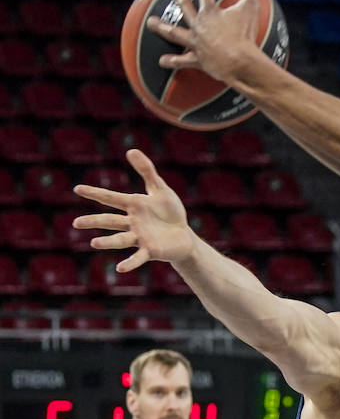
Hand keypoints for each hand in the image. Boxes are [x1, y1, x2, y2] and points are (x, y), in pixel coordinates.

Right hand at [73, 149, 195, 271]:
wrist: (184, 235)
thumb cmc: (170, 213)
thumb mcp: (160, 189)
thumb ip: (147, 171)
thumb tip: (131, 150)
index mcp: (133, 206)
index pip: (111, 198)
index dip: (95, 193)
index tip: (77, 188)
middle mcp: (132, 222)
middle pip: (110, 221)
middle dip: (94, 221)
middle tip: (76, 223)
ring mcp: (140, 237)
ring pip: (121, 239)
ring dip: (108, 242)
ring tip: (94, 243)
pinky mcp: (150, 250)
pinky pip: (138, 257)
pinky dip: (130, 263)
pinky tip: (120, 268)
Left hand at [146, 0, 269, 83]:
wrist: (239, 62)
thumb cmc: (245, 34)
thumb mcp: (251, 5)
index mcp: (211, 12)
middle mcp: (199, 25)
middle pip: (185, 8)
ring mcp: (196, 43)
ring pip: (175, 33)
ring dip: (162, 27)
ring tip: (151, 22)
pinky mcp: (198, 60)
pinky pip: (182, 60)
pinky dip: (172, 61)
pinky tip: (162, 61)